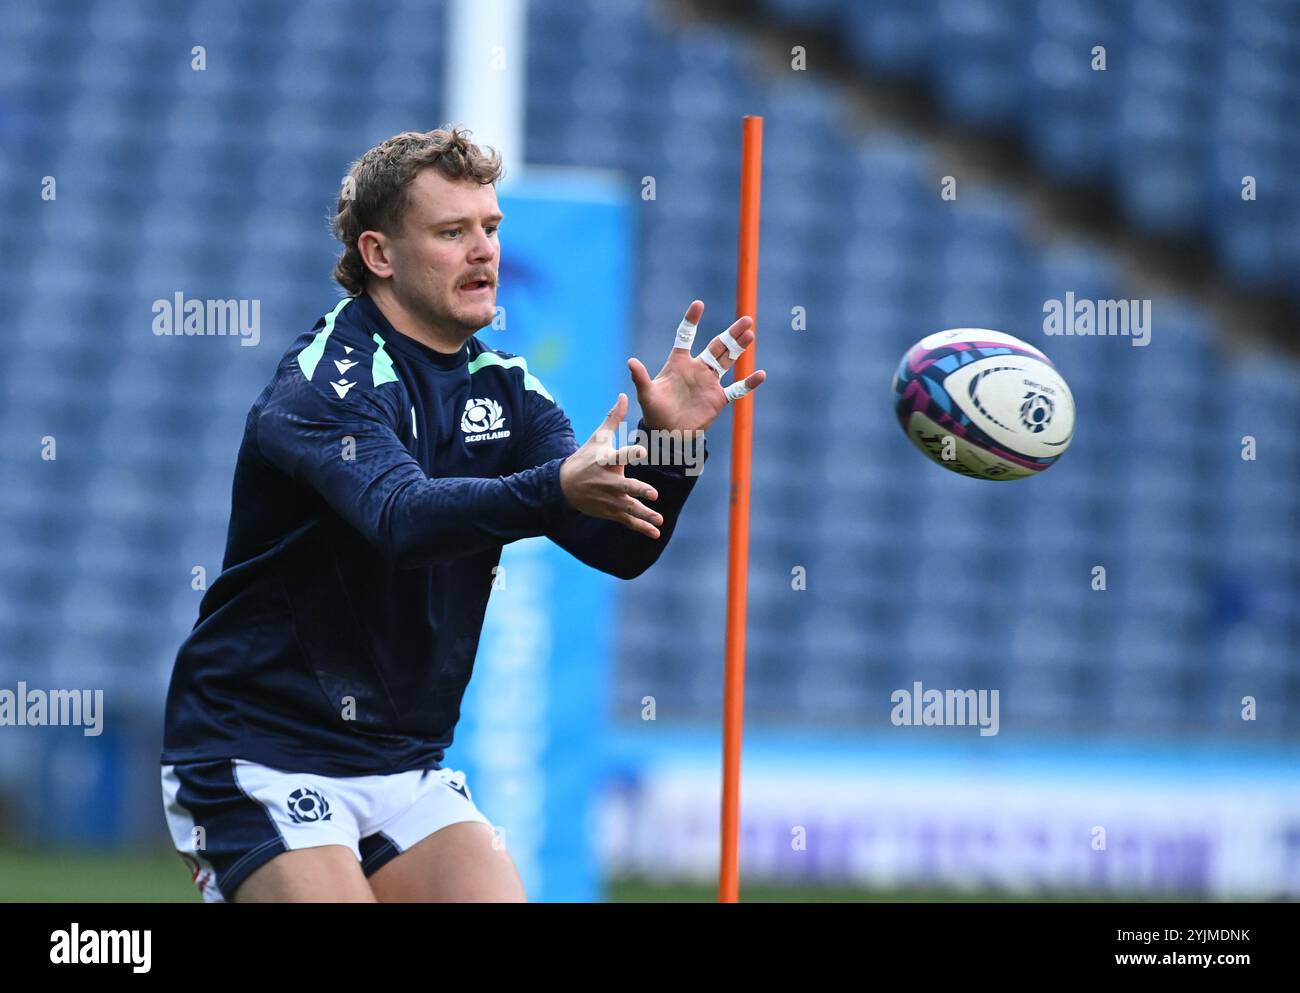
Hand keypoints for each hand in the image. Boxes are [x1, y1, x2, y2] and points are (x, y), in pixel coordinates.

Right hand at [559, 393, 663, 538]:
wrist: (565, 485)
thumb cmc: (586, 457)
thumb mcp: (598, 437)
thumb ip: (614, 417)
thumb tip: (623, 394)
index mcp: (606, 461)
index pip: (619, 456)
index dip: (631, 453)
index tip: (642, 451)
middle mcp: (608, 481)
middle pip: (625, 487)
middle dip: (639, 491)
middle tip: (653, 494)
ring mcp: (609, 498)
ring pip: (629, 508)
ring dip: (644, 514)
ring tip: (659, 520)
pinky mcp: (610, 511)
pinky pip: (627, 520)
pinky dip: (641, 528)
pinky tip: (655, 533)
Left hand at [627, 300, 766, 433]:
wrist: (668, 433)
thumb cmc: (654, 411)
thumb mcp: (646, 394)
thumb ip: (640, 378)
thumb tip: (630, 361)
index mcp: (679, 362)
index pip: (686, 337)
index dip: (692, 321)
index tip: (698, 304)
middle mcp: (697, 368)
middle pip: (718, 345)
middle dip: (731, 333)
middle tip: (746, 319)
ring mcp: (710, 382)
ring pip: (729, 360)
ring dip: (740, 348)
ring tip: (751, 334)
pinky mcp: (719, 399)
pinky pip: (737, 389)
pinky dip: (749, 383)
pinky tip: (760, 374)